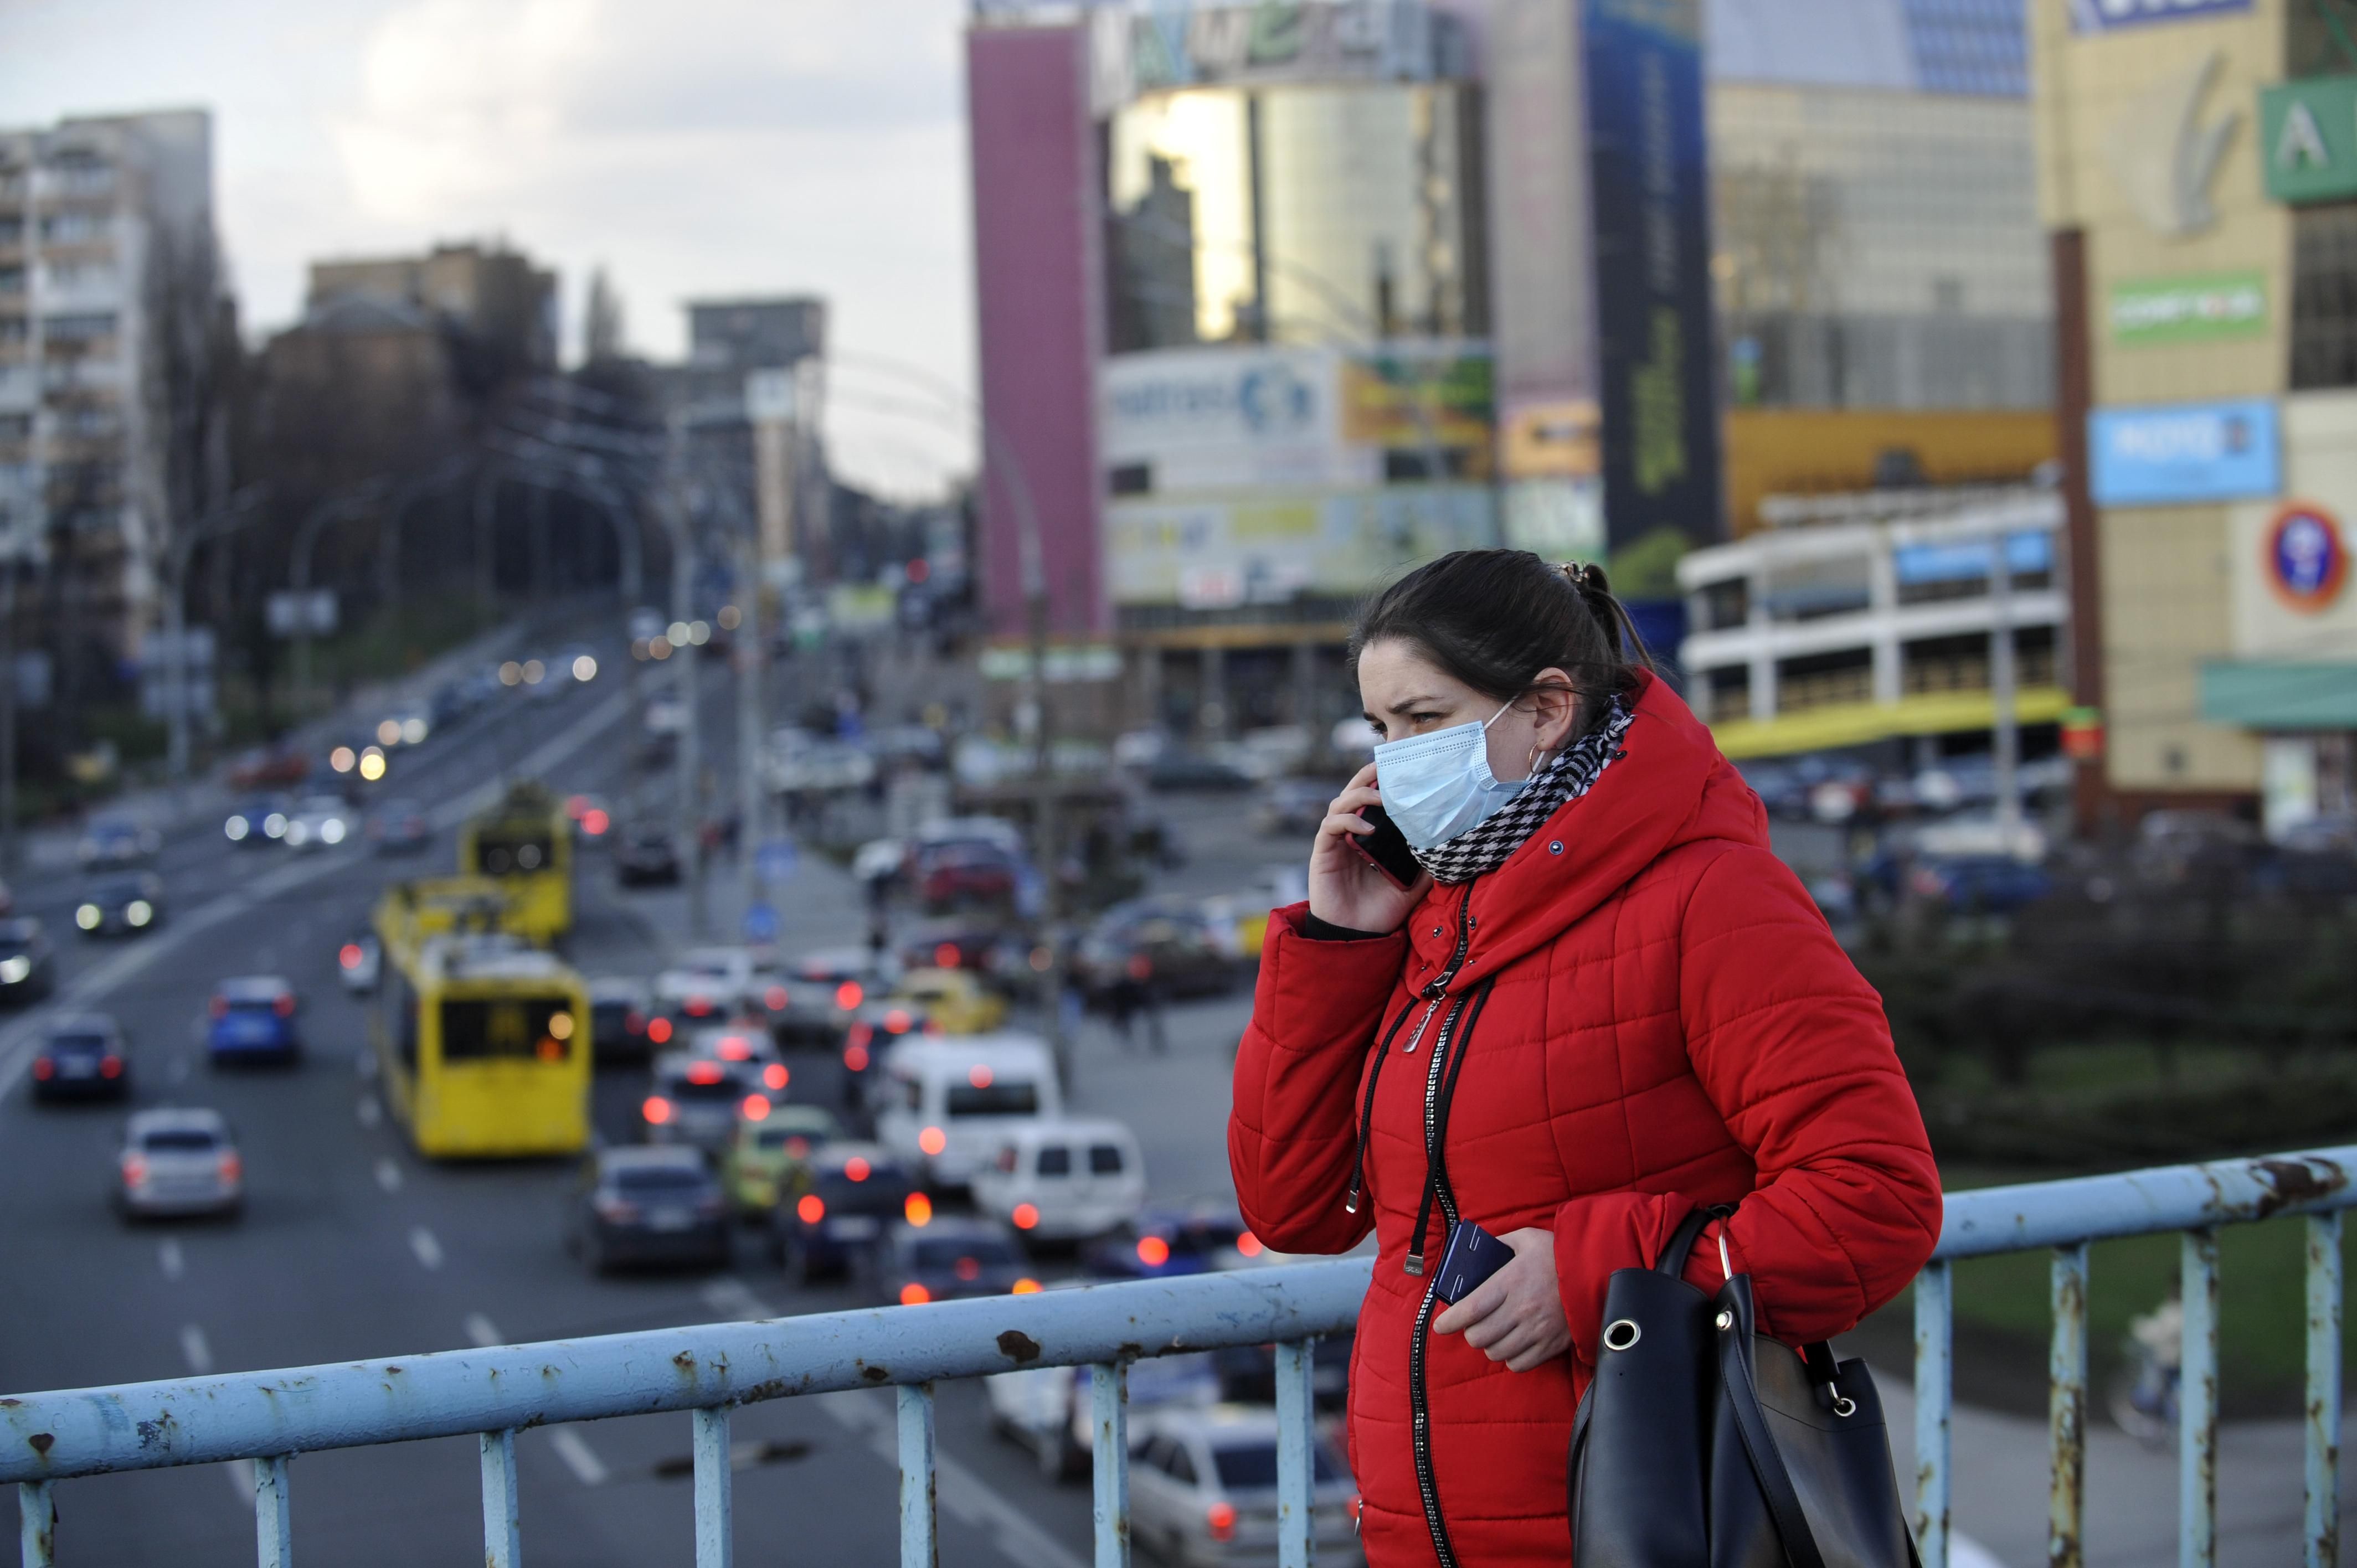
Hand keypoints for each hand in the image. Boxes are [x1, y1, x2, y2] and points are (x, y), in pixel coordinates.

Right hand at [1307, 762, 1430, 934]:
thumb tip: (1450, 843)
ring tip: (1382, 796)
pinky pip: (1331, 826)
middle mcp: (1352, 832)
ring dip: (1360, 794)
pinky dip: (1348, 821)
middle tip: (1387, 766)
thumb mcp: (1414, 883)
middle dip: (1369, 775)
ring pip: (1340, 802)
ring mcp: (1336, 841)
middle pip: (1354, 790)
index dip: (1384, 781)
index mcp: (1371, 835)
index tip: (1403, 768)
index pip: (1374, 798)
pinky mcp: (1323, 852)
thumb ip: (1427, 863)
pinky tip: (1367, 827)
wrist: (1358, 936)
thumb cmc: (1382, 909)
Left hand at [1430, 1227, 1568, 1371]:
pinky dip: (1510, 1358)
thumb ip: (1499, 1243)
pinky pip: (1519, 1364)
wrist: (1598, 1273)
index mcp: (1510, 1282)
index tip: (1440, 1325)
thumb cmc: (1559, 1254)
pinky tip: (1513, 1344)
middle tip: (1473, 1324)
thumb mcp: (1526, 1238)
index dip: (1449, 1321)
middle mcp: (1520, 1310)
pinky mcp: (1551, 1345)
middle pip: (1479, 1336)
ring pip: (1497, 1352)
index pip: (1470, 1309)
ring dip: (1490, 1345)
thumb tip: (1478, 1250)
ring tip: (1494, 1334)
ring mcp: (1536, 1330)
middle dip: (1470, 1332)